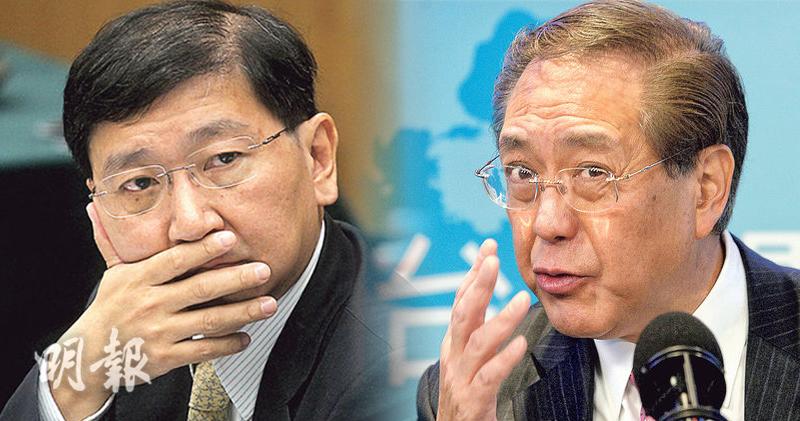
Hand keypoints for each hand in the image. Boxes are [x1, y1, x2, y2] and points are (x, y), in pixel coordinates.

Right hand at [49, 203, 276, 420]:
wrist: (90, 356)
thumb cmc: (109, 309)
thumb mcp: (112, 273)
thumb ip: (112, 241)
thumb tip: (96, 205)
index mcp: (139, 279)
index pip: (176, 260)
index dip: (203, 249)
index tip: (229, 238)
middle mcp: (151, 304)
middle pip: (200, 288)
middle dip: (236, 278)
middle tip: (264, 270)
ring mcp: (159, 332)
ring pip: (208, 321)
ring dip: (243, 312)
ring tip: (269, 304)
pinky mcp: (165, 357)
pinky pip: (203, 350)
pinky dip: (227, 345)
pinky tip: (246, 337)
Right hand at [437, 239, 530, 420]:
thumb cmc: (466, 397)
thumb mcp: (469, 359)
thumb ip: (479, 330)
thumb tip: (489, 299)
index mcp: (454, 344)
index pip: (462, 301)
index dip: (474, 274)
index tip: (489, 246)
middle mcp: (454, 357)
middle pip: (463, 313)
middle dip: (477, 284)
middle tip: (493, 259)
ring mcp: (460, 378)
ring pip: (477, 342)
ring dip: (499, 319)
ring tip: (521, 300)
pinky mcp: (473, 401)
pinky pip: (488, 377)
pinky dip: (503, 359)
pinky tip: (520, 345)